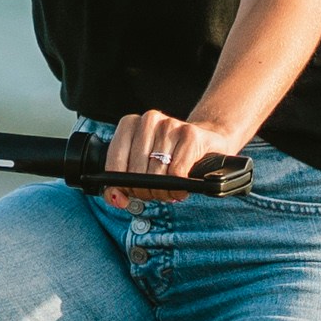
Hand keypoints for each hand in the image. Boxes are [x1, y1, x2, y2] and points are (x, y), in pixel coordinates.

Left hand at [92, 106, 246, 192]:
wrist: (205, 141)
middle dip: (144, 192)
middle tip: (154, 194)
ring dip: (162, 193)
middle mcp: (149, 120)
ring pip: (156, 175)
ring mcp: (171, 125)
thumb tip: (117, 200)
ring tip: (168, 192)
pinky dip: (177, 189)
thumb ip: (121, 184)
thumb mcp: (140, 166)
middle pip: (136, 172)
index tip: (126, 196)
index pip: (115, 162)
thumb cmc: (167, 158)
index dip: (119, 186)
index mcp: (129, 123)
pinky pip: (176, 174)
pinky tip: (180, 190)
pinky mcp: (191, 135)